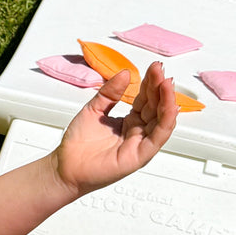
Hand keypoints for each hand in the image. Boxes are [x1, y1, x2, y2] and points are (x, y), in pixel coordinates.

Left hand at [52, 60, 177, 198]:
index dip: (150, 83)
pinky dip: (167, 121)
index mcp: (129, 121)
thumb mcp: (94, 109)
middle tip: (159, 69)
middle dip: (159, 87)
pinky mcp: (140, 156)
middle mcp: (138, 132)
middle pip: (155, 107)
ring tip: (167, 83)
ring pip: (161, 120)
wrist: (65, 166)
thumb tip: (125, 74)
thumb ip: (110, 93)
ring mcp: (140, 144)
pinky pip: (158, 137)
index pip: (145, 99)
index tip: (153, 67)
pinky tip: (170, 107)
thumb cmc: (78, 143)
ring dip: (167, 101)